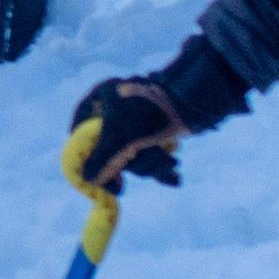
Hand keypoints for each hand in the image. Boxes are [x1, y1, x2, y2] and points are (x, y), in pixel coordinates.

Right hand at [64, 76, 189, 192]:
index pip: (80, 133)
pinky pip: (147, 150)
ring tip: (170, 162)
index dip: (88, 159)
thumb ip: (100, 161)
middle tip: (151, 165)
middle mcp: (114, 105)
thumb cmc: (153, 113)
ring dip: (151, 164)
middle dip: (135, 163)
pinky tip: (174, 176)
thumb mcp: (121, 139)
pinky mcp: (154, 125)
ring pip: (132, 152)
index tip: (100, 180)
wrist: (197, 98)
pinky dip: (158, 163)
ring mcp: (135, 115)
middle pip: (110, 148)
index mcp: (100, 99)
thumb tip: (87, 180)